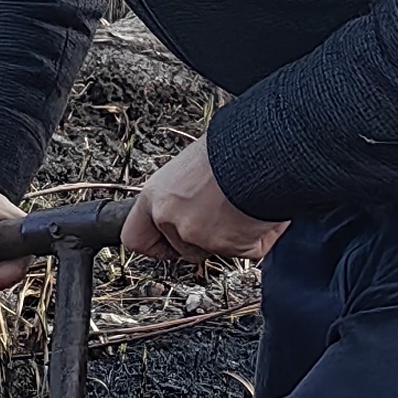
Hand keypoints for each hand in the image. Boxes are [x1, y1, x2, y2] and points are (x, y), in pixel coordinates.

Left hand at [121, 137, 284, 269]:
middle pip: (180, 247)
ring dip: (230, 236)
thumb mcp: (190, 163)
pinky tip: (262, 211)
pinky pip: (247, 249)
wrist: (259, 150)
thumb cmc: (228, 147)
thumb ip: (181, 190)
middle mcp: (171, 219)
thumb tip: (192, 198)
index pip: (135, 237)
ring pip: (214, 250)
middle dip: (201, 238)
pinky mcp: (229, 247)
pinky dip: (259, 235)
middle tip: (220, 216)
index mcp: (155, 196)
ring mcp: (199, 237)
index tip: (165, 243)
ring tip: (244, 205)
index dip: (154, 244)